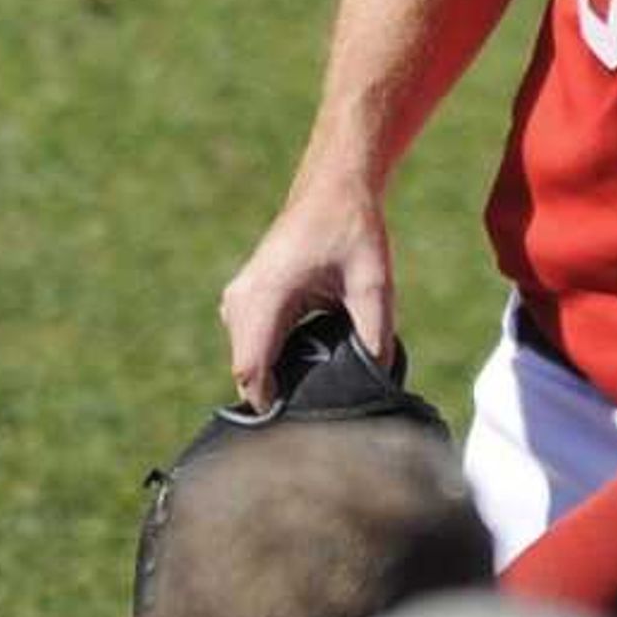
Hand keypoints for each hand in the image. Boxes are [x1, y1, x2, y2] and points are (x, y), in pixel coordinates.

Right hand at [219, 176, 393, 404]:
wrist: (334, 189)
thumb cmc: (353, 230)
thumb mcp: (374, 285)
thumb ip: (376, 336)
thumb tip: (378, 382)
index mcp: (265, 295)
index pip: (251, 370)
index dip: (271, 406)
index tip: (303, 428)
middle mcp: (241, 300)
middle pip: (247, 371)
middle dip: (278, 398)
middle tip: (321, 416)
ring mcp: (238, 299)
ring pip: (248, 360)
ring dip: (276, 380)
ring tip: (318, 394)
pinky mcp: (246, 299)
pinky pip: (252, 344)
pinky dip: (274, 362)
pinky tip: (309, 370)